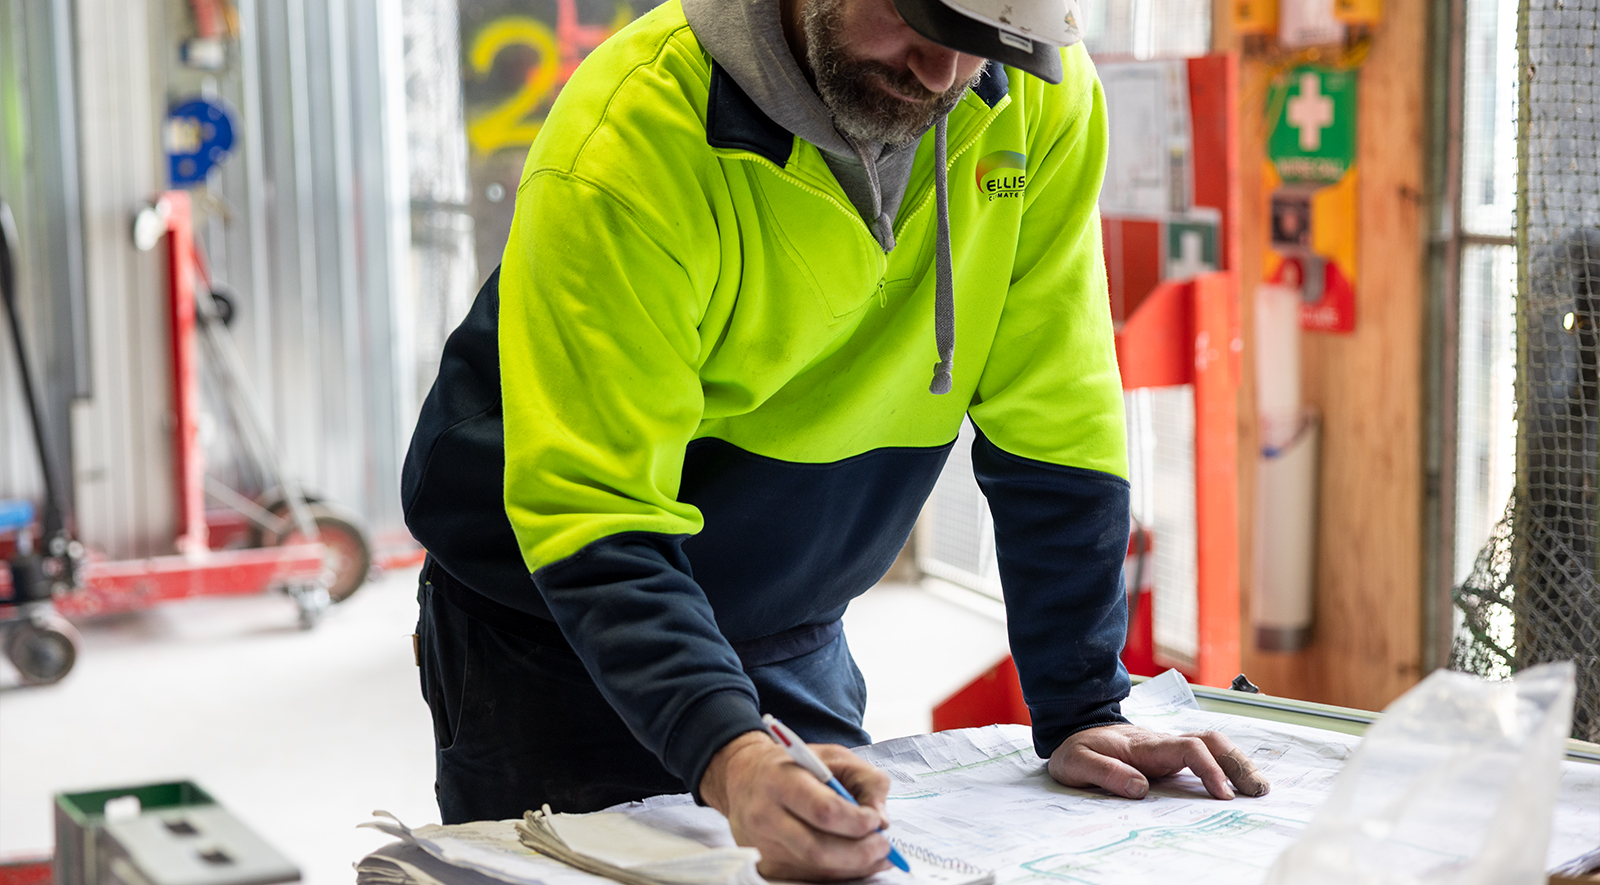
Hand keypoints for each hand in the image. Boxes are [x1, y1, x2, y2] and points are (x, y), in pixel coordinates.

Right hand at [699, 731, 893, 880]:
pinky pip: (809, 877)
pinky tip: (855, 860)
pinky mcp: (765, 865)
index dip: (857, 821)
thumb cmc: (795, 766)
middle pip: (819, 849)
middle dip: (860, 853)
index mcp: (780, 780)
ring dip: (855, 866)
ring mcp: (762, 845)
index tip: (877, 820)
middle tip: (884, 846)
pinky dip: (839, 872)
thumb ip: (867, 779)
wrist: (744, 778)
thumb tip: (882, 821)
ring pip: (816, 868)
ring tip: (876, 854)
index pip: (823, 811)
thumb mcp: (833, 756)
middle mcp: (765, 815)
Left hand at [1047, 723, 1270, 799]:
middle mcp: (1163, 742)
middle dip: (1239, 763)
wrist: (1073, 730)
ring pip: (1213, 745)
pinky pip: (1204, 755)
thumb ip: (1105, 773)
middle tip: (1259, 791)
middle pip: (1212, 741)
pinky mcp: (1170, 756)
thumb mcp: (1077, 763)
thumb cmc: (1077, 748)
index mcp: (1145, 744)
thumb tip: (1140, 788)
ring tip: (1258, 789)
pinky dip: (1226, 766)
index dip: (1209, 769)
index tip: (1222, 795)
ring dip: (1238, 763)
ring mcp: (1169, 747)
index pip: (1189, 748)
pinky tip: (1238, 783)